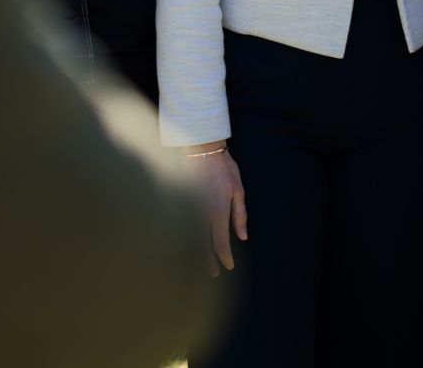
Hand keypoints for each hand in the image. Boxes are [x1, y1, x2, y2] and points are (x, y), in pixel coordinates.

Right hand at [184, 146, 246, 274]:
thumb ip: (240, 215)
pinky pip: (183, 226)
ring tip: (201, 263)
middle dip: (207, 262)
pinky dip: (186, 238)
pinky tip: (189, 243)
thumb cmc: (223, 168)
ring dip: (195, 252)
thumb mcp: (238, 190)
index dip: (224, 258)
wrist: (201, 149)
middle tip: (214, 273)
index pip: (220, 243)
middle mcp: (201, 214)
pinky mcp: (180, 201)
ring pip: (189, 238)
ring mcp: (188, 208)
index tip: (228, 266)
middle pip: (202, 246)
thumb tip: (242, 236)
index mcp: (217, 212)